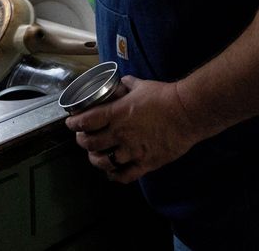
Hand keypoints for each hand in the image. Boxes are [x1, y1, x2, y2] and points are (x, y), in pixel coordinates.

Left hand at [63, 76, 201, 182]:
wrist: (187, 113)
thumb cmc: (165, 96)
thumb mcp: (142, 85)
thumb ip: (128, 85)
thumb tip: (122, 82)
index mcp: (117, 113)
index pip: (86, 121)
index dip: (74, 123)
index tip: (70, 123)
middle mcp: (121, 134)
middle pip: (90, 143)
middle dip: (82, 141)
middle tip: (82, 138)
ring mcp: (132, 151)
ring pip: (104, 162)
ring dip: (95, 160)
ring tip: (94, 156)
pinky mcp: (145, 163)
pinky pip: (125, 175)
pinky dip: (115, 176)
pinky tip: (112, 173)